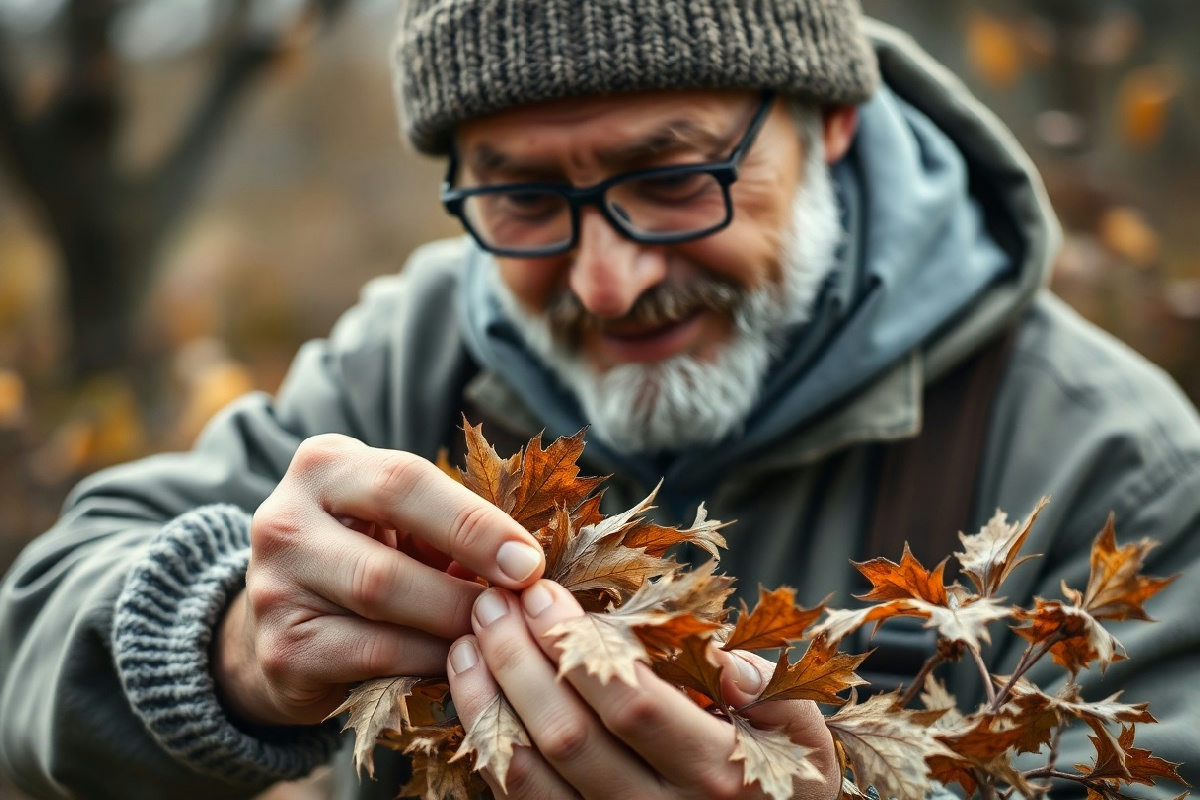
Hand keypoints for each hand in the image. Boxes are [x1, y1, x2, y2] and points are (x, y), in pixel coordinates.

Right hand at [211, 433, 545, 727]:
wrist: (289, 616)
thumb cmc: (371, 550)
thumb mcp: (402, 519)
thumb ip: (453, 524)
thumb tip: (531, 560)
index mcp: (325, 465)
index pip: (405, 483)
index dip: (475, 525)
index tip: (530, 561)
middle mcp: (285, 520)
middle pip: (387, 562)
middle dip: (466, 590)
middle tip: (520, 609)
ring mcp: (274, 588)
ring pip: (379, 613)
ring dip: (451, 628)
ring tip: (497, 635)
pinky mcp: (281, 650)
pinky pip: (371, 658)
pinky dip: (426, 661)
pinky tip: (458, 663)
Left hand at [447, 581, 840, 798]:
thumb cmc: (788, 782)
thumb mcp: (804, 735)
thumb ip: (772, 690)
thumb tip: (728, 662)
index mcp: (719, 773)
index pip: (629, 701)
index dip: (575, 644)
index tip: (540, 592)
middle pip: (567, 735)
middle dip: (518, 661)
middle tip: (491, 604)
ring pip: (530, 773)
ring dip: (488, 702)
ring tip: (466, 641)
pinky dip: (489, 745)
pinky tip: (473, 695)